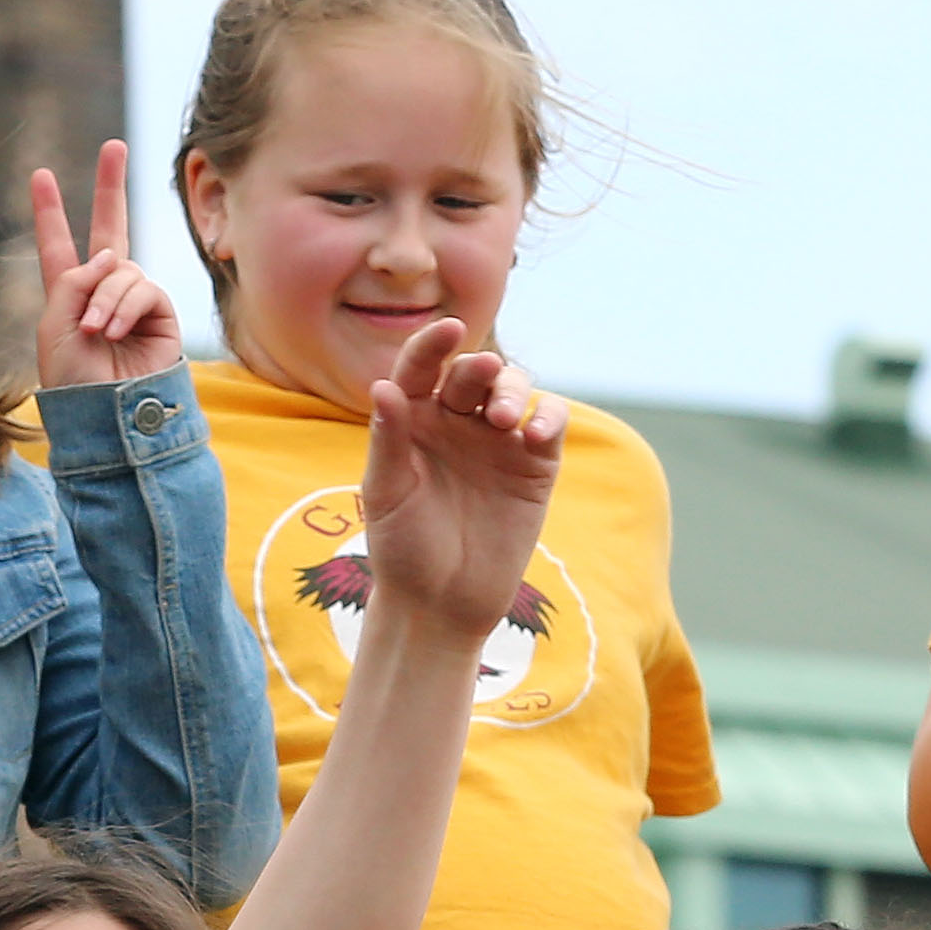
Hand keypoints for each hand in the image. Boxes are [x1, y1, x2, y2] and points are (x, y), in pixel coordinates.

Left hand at [33, 141, 184, 387]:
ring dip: (105, 298)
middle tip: (113, 146)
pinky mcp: (160, 313)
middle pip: (109, 228)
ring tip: (96, 333)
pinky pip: (143, 288)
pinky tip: (114, 331)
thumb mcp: (54, 327)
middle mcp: (102, 292)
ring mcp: (133, 300)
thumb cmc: (74, 380)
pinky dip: (124, 306)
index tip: (42, 175)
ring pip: (121, 269)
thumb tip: (112, 256)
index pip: (58, 245)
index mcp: (68, 296)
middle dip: (110, 186)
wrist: (105, 414)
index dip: (50, 212)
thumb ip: (74, 281)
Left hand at [357, 320, 564, 641]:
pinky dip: (547, 417)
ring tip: (506, 419)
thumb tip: (382, 386)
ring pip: (512, 388)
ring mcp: (496, 440)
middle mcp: (454, 422)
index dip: (432, 344)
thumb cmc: (402, 548)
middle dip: (478, 367)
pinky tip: (534, 432)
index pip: (421, 368)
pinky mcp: (534, 464)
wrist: (440, 602)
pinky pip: (547, 423)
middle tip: (481, 375)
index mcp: (411, 420)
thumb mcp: (387, 493)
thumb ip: (388, 440)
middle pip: (471, 373)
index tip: (447, 327)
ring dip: (512, 389)